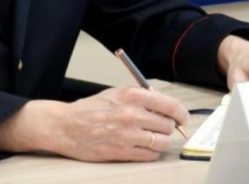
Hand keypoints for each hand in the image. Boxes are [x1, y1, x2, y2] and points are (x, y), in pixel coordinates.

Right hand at [0, 87, 188, 161]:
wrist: (66, 126)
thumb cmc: (90, 109)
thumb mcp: (115, 93)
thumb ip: (140, 97)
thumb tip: (165, 106)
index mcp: (132, 96)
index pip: (170, 105)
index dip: (181, 113)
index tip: (183, 118)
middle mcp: (132, 114)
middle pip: (167, 126)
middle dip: (167, 128)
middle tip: (161, 128)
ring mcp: (127, 134)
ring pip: (161, 142)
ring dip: (160, 142)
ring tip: (152, 139)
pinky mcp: (121, 151)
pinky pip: (149, 156)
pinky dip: (150, 153)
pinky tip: (143, 148)